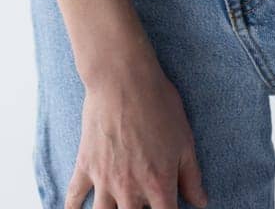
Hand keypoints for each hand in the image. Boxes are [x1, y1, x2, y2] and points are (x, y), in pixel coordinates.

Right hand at [68, 51, 208, 208]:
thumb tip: (200, 202)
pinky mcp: (85, 166)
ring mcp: (105, 179)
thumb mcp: (184, 139)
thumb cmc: (158, 104)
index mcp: (158, 184)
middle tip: (140, 203)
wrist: (122, 78)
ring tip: (116, 208)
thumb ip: (191, 176)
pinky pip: (74, 197)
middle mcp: (130, 189)